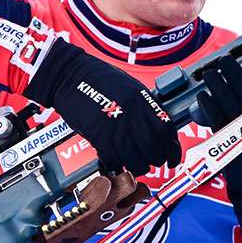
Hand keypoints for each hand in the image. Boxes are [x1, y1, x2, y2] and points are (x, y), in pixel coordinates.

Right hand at [24, 40, 180, 175]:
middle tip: (153, 162)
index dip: (172, 149)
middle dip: (156, 160)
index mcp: (143, 99)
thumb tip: (156, 128)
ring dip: (138, 167)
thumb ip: (144, 107)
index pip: (167, 131)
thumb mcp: (129, 87)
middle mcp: (133, 113)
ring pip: (136, 159)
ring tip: (136, 166)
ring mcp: (116, 126)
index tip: (172, 157)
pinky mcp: (98, 135)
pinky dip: (117, 166)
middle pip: (154, 148)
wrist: (69, 75)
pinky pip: (114, 160)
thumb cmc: (98, 79)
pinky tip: (117, 163)